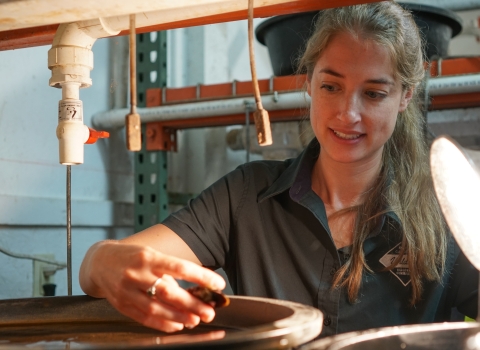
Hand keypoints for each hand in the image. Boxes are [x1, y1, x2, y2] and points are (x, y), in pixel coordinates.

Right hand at [80, 241, 225, 332]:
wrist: (100, 262)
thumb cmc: (132, 257)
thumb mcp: (152, 255)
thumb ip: (170, 272)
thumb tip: (194, 291)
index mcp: (149, 257)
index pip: (180, 267)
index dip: (201, 276)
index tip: (218, 284)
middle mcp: (138, 273)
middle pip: (168, 291)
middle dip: (191, 303)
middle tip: (209, 311)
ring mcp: (128, 290)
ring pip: (156, 308)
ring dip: (179, 317)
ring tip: (195, 320)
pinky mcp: (122, 304)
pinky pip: (144, 318)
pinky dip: (162, 324)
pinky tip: (177, 326)